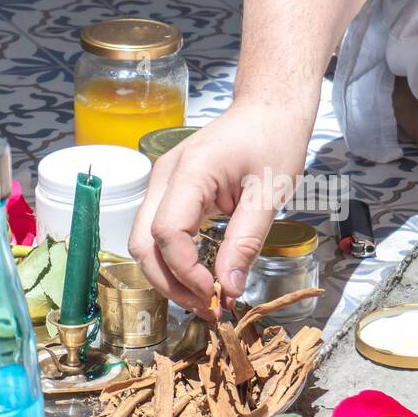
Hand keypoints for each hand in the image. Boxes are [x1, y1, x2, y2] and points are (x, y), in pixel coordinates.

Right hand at [128, 102, 308, 315]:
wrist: (268, 108)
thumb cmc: (274, 140)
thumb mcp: (270, 195)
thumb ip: (246, 243)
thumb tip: (229, 288)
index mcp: (189, 172)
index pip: (167, 234)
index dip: (187, 273)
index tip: (217, 295)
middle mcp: (163, 176)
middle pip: (143, 243)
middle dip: (170, 283)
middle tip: (209, 308)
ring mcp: (161, 182)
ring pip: (144, 242)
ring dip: (168, 276)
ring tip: (205, 298)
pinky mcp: (169, 190)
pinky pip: (158, 232)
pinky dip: (172, 260)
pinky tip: (199, 276)